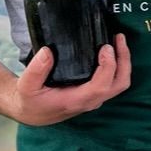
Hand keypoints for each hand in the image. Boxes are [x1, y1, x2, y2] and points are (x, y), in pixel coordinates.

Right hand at [6, 34, 132, 126]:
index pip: (101, 86)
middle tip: (118, 38)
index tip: (105, 47)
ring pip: (119, 83)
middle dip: (124, 61)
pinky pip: (113, 80)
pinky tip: (111, 49)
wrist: (31, 112)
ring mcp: (94, 98)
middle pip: (119, 84)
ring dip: (123, 62)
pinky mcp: (94, 93)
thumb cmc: (30, 99)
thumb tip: (47, 51)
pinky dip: (117, 65)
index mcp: (76, 101)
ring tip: (117, 40)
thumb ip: (35, 70)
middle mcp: (89, 101)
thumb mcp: (26, 86)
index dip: (108, 66)